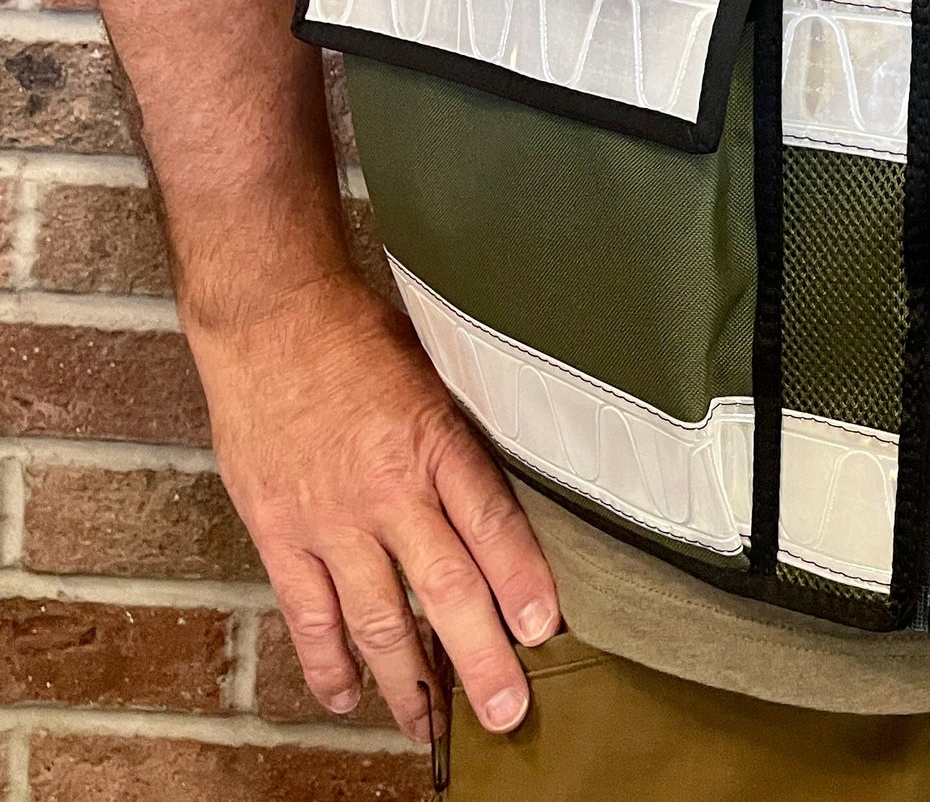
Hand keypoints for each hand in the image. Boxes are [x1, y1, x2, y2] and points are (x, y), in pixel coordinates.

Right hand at [193, 271, 558, 740]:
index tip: (547, 629)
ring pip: (376, 618)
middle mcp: (385, 487)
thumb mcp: (436, 368)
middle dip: (479, 658)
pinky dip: (327, 660)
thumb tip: (510, 490)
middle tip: (507, 711)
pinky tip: (347, 693)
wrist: (269, 315)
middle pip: (444, 588)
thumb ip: (465, 433)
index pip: (491, 522)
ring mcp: (328, 516)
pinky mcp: (279, 529)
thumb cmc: (358, 333)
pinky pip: (306, 612)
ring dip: (407, 681)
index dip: (523, 581)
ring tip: (433, 727)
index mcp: (433, 439)